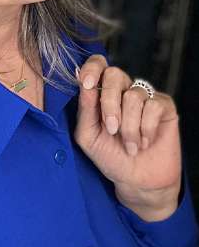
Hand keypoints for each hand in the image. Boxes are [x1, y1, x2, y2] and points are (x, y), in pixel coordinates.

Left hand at [73, 55, 181, 218]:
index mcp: (100, 93)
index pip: (97, 65)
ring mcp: (144, 96)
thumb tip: (83, 84)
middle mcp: (122, 90)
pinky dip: (146, 128)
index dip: (92, 68)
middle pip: (114, 74)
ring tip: (130, 145)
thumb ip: (85, 109)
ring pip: (133, 95)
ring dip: (129, 126)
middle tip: (111, 129)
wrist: (137, 181)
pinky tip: (145, 142)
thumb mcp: (88, 136)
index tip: (85, 83)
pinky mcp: (164, 106)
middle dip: (109, 103)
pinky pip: (153, 105)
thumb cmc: (110, 157)